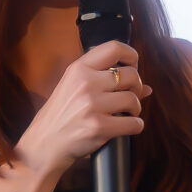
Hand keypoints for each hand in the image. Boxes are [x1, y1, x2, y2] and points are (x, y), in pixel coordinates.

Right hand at [10, 41, 147, 177]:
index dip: (132, 56)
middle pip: (131, 75)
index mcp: (79, 68)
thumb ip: (105, 81)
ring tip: (127, 114)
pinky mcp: (99, 126)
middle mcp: (86, 82)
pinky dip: (135, 126)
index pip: (115, 48)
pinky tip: (127, 126)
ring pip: (134, 99)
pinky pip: (133, 123)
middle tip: (130, 97)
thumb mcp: (74, 88)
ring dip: (136, 109)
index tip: (133, 67)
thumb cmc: (61, 115)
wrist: (44, 143)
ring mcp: (92, 105)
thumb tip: (147, 87)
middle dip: (137, 87)